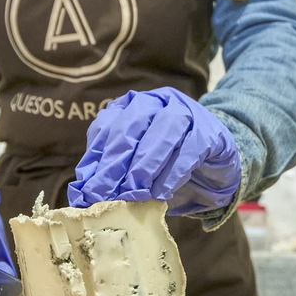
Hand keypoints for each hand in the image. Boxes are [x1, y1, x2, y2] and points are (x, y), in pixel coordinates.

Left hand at [67, 87, 240, 215]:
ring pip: (162, 131)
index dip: (96, 157)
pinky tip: (162, 192)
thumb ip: (110, 173)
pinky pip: (190, 149)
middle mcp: (157, 102)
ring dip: (145, 165)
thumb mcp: (135, 168)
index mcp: (132, 106)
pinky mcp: (209, 131)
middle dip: (117, 162)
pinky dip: (173, 172)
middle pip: (132, 125)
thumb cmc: (167, 164)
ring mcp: (186, 112)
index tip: (87, 189)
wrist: (215, 164)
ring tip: (134, 193)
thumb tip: (80, 193)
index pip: (108, 125)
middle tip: (106, 194)